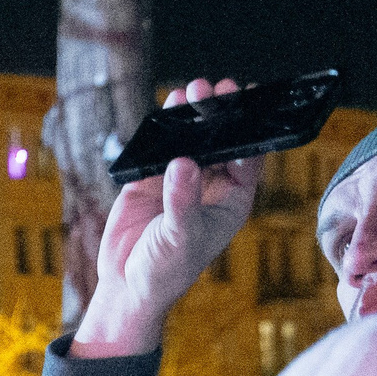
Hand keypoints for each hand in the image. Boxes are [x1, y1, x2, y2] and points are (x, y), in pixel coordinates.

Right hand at [75, 78, 266, 357]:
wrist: (126, 286)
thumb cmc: (165, 272)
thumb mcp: (179, 238)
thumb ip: (182, 200)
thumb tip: (184, 163)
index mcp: (231, 200)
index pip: (249, 157)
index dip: (251, 128)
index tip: (247, 102)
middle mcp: (210, 185)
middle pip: (221, 140)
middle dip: (220, 114)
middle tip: (217, 88)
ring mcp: (180, 179)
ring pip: (191, 138)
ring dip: (191, 115)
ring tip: (189, 91)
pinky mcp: (151, 178)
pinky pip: (159, 146)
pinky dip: (161, 128)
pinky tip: (165, 108)